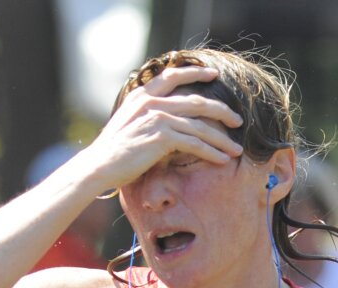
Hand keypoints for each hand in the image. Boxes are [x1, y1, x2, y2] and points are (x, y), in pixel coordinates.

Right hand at [81, 65, 243, 190]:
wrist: (99, 165)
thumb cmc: (114, 150)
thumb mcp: (131, 122)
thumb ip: (149, 114)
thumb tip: (170, 119)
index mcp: (143, 95)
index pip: (173, 75)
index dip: (195, 73)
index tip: (213, 73)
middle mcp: (152, 101)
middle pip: (197, 102)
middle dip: (221, 111)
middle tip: (237, 120)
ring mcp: (157, 117)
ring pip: (200, 126)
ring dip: (222, 140)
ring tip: (237, 150)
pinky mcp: (162, 137)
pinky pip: (195, 144)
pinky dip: (212, 153)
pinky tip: (223, 160)